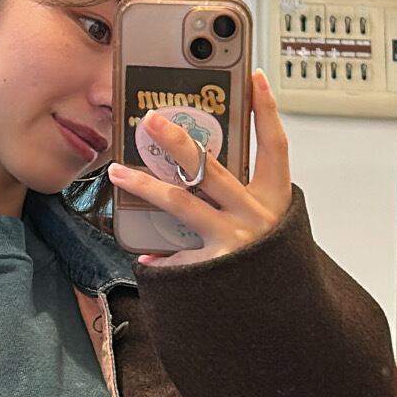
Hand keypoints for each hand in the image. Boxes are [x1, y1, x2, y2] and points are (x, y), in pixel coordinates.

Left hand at [107, 68, 292, 269]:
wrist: (279, 319)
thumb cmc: (266, 265)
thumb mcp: (266, 222)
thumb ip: (240, 193)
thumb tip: (198, 162)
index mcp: (275, 199)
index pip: (274, 144)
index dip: (266, 110)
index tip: (252, 77)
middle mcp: (257, 216)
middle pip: (213, 167)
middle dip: (178, 140)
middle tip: (151, 119)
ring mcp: (234, 241)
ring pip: (181, 202)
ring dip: (145, 185)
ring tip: (118, 172)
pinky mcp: (213, 268)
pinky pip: (176, 255)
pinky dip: (157, 255)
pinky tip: (141, 253)